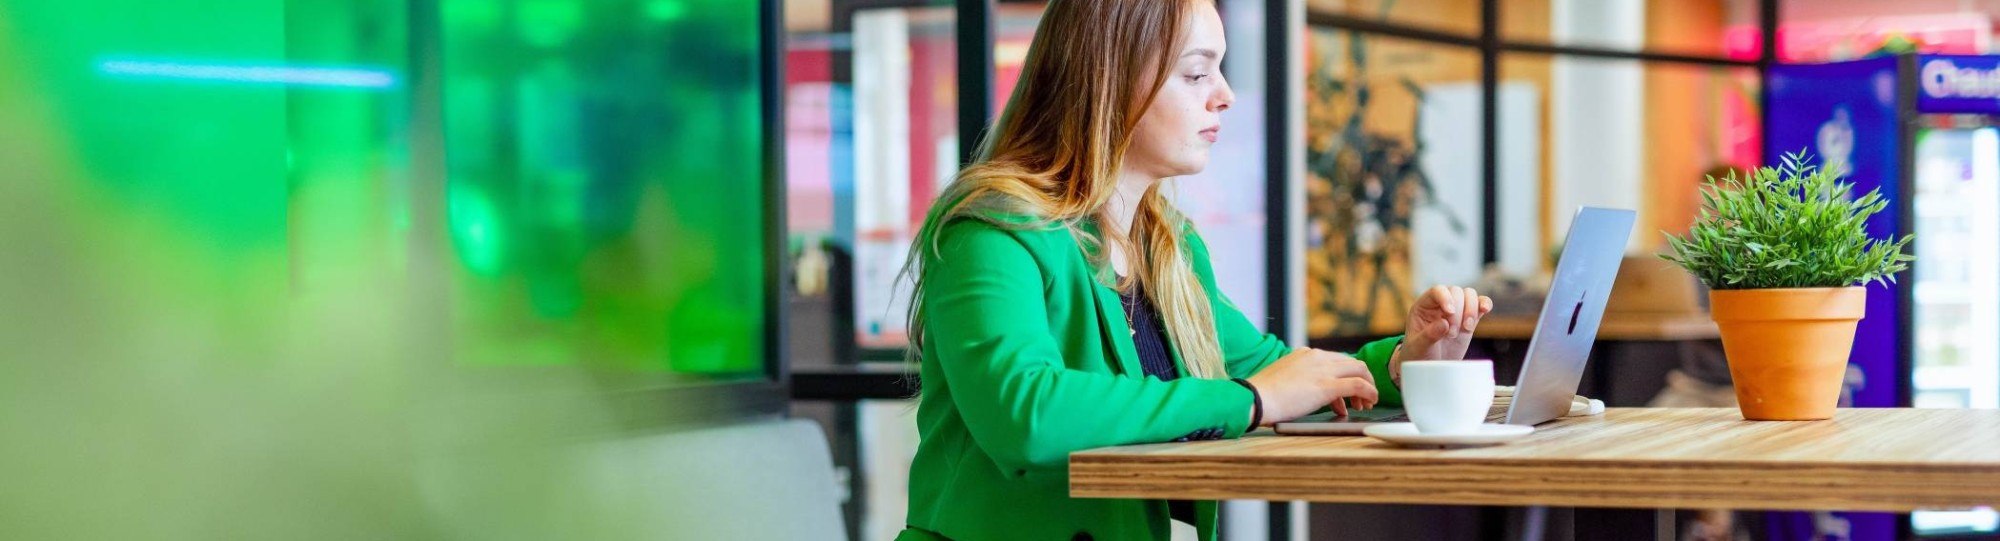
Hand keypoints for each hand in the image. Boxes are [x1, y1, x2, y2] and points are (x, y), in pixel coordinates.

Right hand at [1246, 348, 1378, 424]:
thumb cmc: (1263, 395)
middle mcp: (1317, 357)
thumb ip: (1301, 382)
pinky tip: (1371, 401)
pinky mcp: (1327, 385)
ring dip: (1368, 386)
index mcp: (1305, 354)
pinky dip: (1369, 392)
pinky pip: (1358, 385)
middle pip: (1351, 363)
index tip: (1344, 395)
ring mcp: (1323, 370)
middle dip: (1361, 380)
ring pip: (1359, 370)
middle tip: (1361, 400)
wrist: (1255, 398)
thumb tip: (1313, 394)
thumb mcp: (1284, 379)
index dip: (1345, 377)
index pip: (1335, 361)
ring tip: (1367, 404)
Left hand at [1394, 285, 1493, 379]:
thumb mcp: (1419, 347)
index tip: (1450, 313)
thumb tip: (1443, 323)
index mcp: (1423, 306)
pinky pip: (1481, 303)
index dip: (1446, 298)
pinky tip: (1485, 310)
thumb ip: (1429, 335)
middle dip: (1458, 312)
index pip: (1437, 291)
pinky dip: (1485, 304)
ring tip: (1465, 329)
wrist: (1431, 366)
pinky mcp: (1470, 318)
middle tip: (1451, 334)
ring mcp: (1457, 310)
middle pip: (1456, 292)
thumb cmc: (1419, 355)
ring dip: (1471, 311)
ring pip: (1470, 295)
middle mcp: (1440, 304)